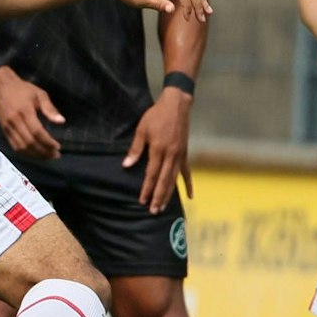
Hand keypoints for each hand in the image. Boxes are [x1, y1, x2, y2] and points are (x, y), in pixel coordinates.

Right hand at [0, 66, 63, 159]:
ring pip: (22, 147)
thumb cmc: (23, 89)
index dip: (48, 142)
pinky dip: (25, 153)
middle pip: (30, 142)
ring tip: (47, 157)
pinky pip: (14, 146)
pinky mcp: (4, 131)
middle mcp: (15, 121)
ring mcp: (8, 127)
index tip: (58, 147)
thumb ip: (50, 109)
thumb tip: (62, 122)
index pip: (37, 132)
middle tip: (55, 155)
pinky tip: (35, 154)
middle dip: (44, 152)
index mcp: (25, 111)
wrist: (1, 87)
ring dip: (35, 155)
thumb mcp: (40, 94)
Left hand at [126, 88, 192, 213]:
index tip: (142, 200)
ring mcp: (180, 155)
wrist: (176, 105)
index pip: (151, 174)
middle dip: (158, 196)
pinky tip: (189, 196)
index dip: (147, 188)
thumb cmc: (156, 116)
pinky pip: (187, 172)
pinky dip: (188, 184)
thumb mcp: (142, 129)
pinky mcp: (185, 154)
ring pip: (174, 179)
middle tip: (153, 211)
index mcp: (159, 150)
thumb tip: (126, 165)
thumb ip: (135, 149)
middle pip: (164, 180)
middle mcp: (171, 155)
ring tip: (163, 207)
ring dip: (169, 194)